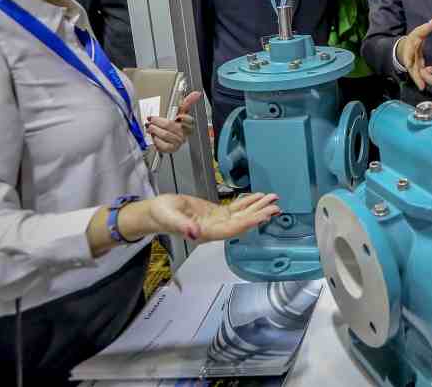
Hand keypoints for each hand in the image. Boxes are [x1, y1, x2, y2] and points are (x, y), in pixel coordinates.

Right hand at [145, 192, 281, 241]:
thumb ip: (182, 226)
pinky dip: (248, 203)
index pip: (232, 229)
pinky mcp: (216, 213)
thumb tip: (195, 233)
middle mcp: (215, 229)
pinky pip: (235, 209)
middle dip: (259, 214)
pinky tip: (258, 197)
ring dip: (257, 207)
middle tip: (276, 206)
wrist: (155, 212)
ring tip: (273, 200)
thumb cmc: (161, 215)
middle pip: (242, 223)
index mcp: (206, 232)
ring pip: (242, 215)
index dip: (249, 223)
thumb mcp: (169, 217)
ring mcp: (217, 221)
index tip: (264, 216)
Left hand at [147, 91, 201, 153]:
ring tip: (150, 127)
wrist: (170, 138)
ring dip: (155, 130)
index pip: (189, 121)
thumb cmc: (175, 124)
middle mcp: (184, 134)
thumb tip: (197, 93)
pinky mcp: (171, 149)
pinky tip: (154, 137)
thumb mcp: (179, 112)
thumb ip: (187, 102)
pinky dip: (156, 140)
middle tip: (151, 119)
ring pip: (165, 135)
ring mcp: (178, 142)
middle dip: (158, 122)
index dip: (184, 118)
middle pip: (171, 126)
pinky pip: (163, 145)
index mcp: (188, 124)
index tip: (178, 116)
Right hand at [395, 18, 431, 90]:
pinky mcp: (422, 68)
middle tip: (423, 86)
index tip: (408, 64)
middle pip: (415, 72)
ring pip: (423, 76)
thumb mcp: (417, 33)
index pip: (408, 56)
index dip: (408, 59)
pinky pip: (430, 71)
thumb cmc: (411, 40)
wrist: (405, 48)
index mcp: (408, 52)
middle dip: (419, 79)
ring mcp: (417, 67)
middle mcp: (412, 63)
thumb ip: (425, 28)